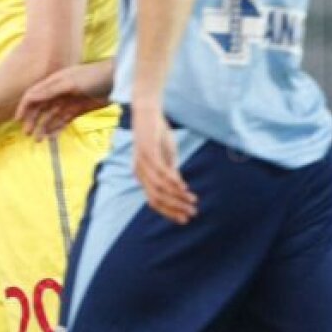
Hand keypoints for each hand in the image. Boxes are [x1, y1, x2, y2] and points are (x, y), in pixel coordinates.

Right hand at [16, 65, 108, 139]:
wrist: (117, 80)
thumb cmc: (94, 76)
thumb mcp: (70, 82)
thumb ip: (50, 90)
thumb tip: (30, 97)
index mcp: (53, 82)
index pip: (33, 95)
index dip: (24, 107)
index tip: (18, 120)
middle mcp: (58, 92)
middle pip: (40, 108)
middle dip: (32, 120)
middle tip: (28, 133)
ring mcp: (68, 102)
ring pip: (51, 117)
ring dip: (43, 127)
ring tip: (38, 140)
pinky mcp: (78, 110)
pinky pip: (63, 121)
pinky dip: (57, 129)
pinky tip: (51, 137)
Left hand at [131, 104, 196, 223]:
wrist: (148, 112)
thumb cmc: (157, 134)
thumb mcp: (166, 157)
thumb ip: (171, 172)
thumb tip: (179, 189)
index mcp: (141, 176)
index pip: (154, 201)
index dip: (169, 212)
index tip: (185, 219)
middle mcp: (139, 172)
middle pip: (156, 198)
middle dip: (175, 208)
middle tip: (192, 214)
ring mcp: (142, 163)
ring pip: (159, 188)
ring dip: (177, 197)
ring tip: (192, 202)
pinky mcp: (147, 153)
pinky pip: (161, 173)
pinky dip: (173, 182)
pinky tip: (184, 188)